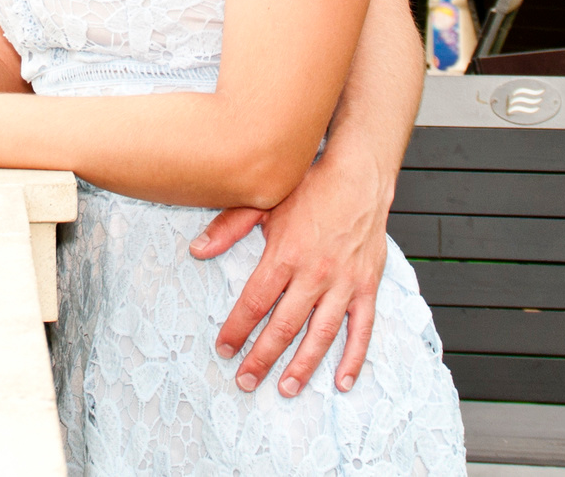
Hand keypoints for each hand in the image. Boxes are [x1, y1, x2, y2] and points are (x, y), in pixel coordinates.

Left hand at [192, 146, 393, 395]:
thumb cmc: (309, 187)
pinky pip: (362, 329)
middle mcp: (315, 274)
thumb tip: (196, 250)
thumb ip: (229, 227)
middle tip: (245, 381)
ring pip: (320, 334)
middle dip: (262, 357)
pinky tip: (342, 381)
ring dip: (302, 366)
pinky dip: (354, 358)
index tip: (223, 349)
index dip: (236, 329)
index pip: (255, 303)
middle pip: (283, 326)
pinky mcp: (367, 286)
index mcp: (285, 255)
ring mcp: (344, 283)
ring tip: (285, 388)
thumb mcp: (264, 201)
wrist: (358, 176)